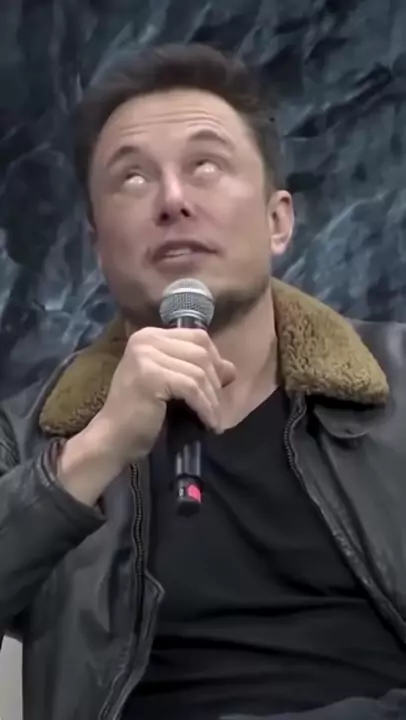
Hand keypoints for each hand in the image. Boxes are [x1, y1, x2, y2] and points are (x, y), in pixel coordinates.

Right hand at [91, 327, 235, 465]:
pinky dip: (205, 408)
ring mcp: (146, 355)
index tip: (219, 387)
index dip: (215, 361)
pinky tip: (209, 424)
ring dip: (212, 400)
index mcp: (149, 335)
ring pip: (199, 372)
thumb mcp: (172, 385)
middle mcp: (146, 339)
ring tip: (213, 420)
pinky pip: (192, 388)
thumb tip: (231, 369)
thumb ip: (196, 370)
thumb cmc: (141, 414)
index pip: (197, 337)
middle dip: (215, 382)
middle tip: (216, 408)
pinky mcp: (151, 375)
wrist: (113, 439)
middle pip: (201, 352)